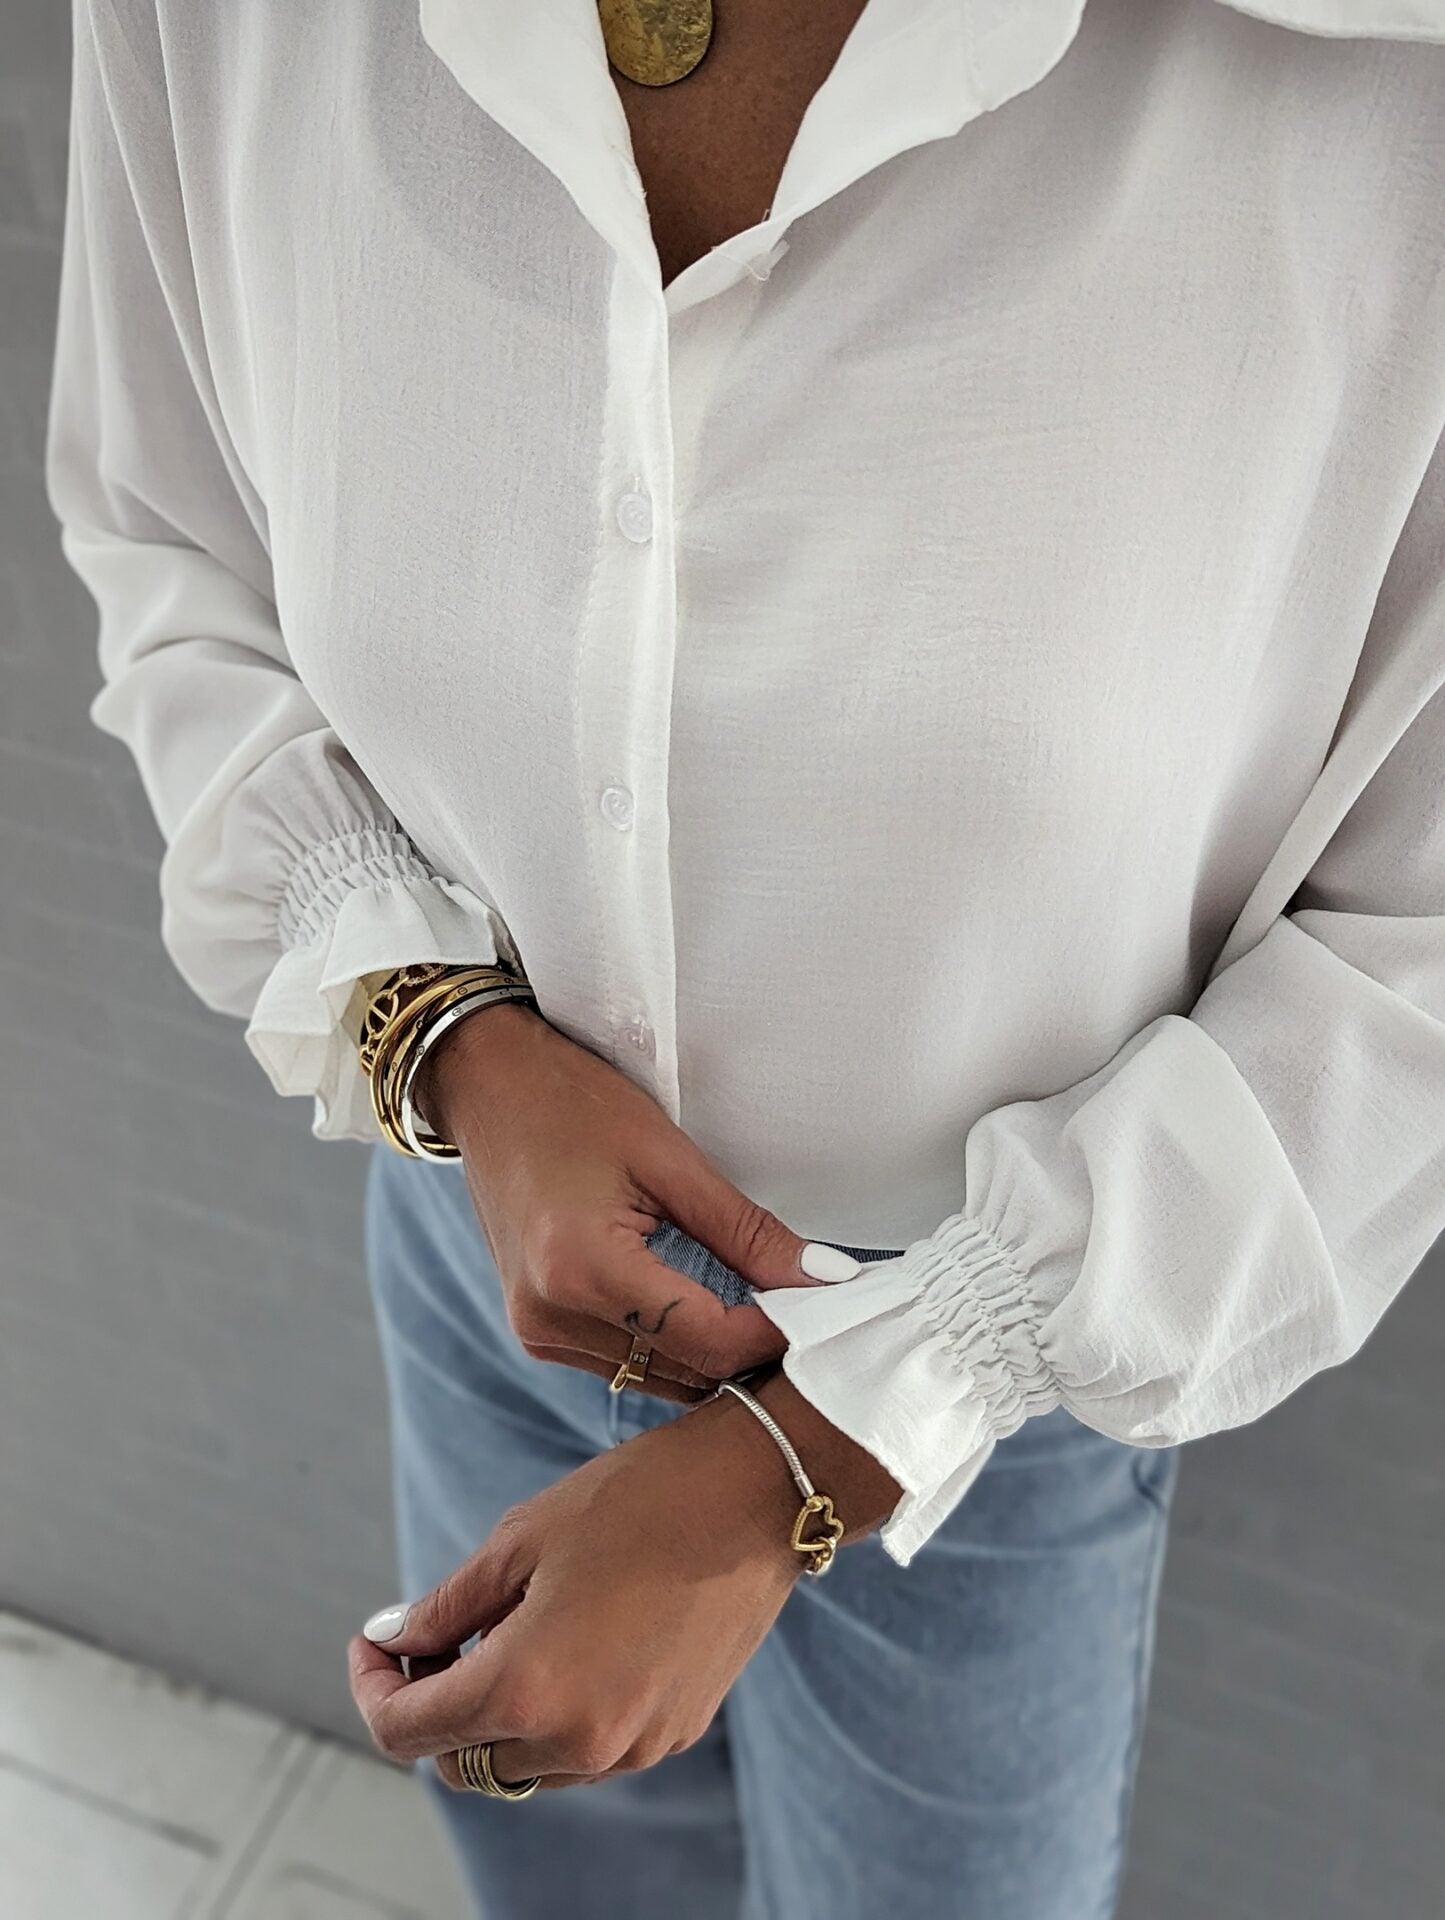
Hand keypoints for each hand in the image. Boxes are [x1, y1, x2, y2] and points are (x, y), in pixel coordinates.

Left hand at [348, 1385, 822, 1792]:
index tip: (375, 1642)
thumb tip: (395, 1638)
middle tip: (437, 1634)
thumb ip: (447, 1605)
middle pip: (462, 1763)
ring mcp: (631, 1746)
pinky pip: (587, 1750)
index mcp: (525, 1690)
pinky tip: (568, 1643)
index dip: (374, 1686)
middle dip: (432, 1706)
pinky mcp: (673, 1733)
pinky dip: (556, 1717)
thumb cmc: (638, 1501)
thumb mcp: (521, 1540)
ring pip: (526, 1768)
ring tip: (506, 1633)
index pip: (408, 1730)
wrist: (757, 1495)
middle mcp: (576, 1740)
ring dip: (495, 1719)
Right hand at [411, 1001, 857, 1399]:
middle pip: (687, 1371)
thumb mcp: (669, 1156)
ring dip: (715, 1352)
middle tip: (807, 1307)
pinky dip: (674, 1343)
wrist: (486, 1086)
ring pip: (659, 1378)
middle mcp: (551, 1317)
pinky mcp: (539, 1329)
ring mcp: (539, 1331)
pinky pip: (627, 1361)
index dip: (776, 1333)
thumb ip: (746, 1229)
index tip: (828, 1307)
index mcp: (581, 1271)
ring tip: (764, 1305)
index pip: (708, 1341)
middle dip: (752, 1348)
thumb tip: (823, 1277)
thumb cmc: (571, 1103)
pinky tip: (707, 1305)